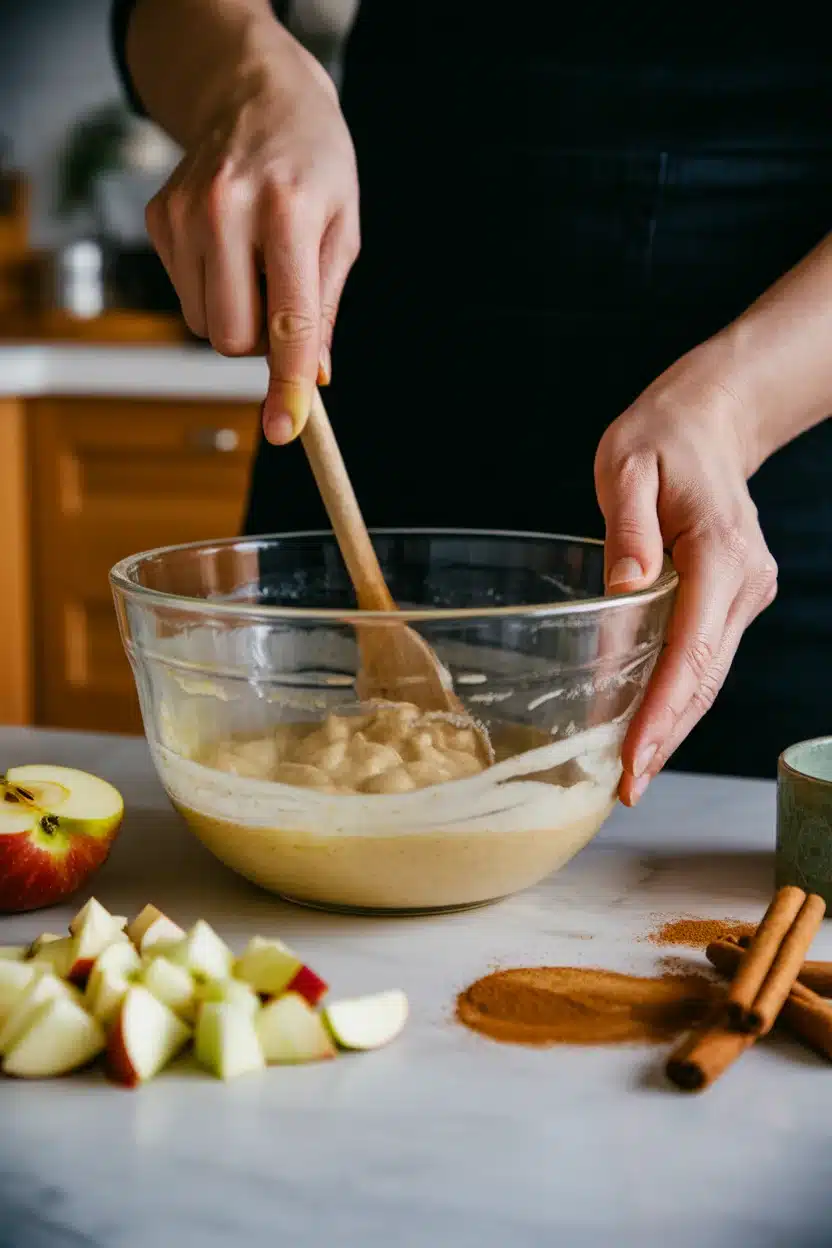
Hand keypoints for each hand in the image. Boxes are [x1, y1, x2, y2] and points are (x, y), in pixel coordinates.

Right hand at [145, 29, 358, 442]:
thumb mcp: (342, 229)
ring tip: (258, 262)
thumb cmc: (313, 166)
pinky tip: (230, 247)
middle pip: (235, 338)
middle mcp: (226, 209)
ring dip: (239, 317)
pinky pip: (187, 298)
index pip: (288, 319)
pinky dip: (214, 291)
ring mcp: (183, 213)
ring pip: (208, 326)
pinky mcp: (158, 218)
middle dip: (262, 343)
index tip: (284, 430)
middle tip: (283, 300)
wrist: (254, 95)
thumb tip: (313, 377)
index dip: (288, 381)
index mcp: (288, 210)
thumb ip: (326, 307)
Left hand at [594, 345, 778, 804]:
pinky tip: (648, 724)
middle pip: (704, 677)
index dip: (663, 712)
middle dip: (666, 736)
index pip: (691, 651)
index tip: (635, 758)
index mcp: (721, 555)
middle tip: (626, 787)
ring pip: (708, 675)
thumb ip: (627, 528)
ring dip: (673, 724)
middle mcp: (745, 583)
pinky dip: (677, 694)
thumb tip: (625, 588)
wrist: (708, 421)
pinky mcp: (732, 599)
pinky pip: (704, 657)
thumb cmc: (661, 439)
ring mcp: (744, 595)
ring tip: (632, 772)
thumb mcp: (627, 467)